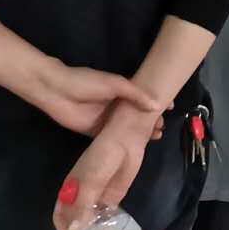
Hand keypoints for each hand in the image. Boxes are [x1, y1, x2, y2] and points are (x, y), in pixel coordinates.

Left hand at [27, 58, 164, 136]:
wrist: (57, 92)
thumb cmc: (86, 82)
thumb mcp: (115, 83)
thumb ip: (135, 94)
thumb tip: (156, 105)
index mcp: (122, 92)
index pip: (143, 98)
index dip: (156, 103)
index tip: (171, 108)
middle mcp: (116, 106)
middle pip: (137, 115)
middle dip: (150, 120)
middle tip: (162, 127)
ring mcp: (106, 120)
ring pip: (127, 129)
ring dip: (140, 133)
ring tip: (155, 137)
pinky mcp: (95, 133)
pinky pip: (113, 139)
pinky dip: (124, 143)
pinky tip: (135, 147)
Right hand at [52, 101, 161, 229]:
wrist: (128, 139)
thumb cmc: (105, 155)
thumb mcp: (92, 178)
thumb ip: (83, 204)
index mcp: (70, 190)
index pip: (60, 216)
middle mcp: (81, 196)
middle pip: (73, 222)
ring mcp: (96, 197)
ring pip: (89, 221)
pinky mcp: (111, 197)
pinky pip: (104, 216)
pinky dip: (104, 228)